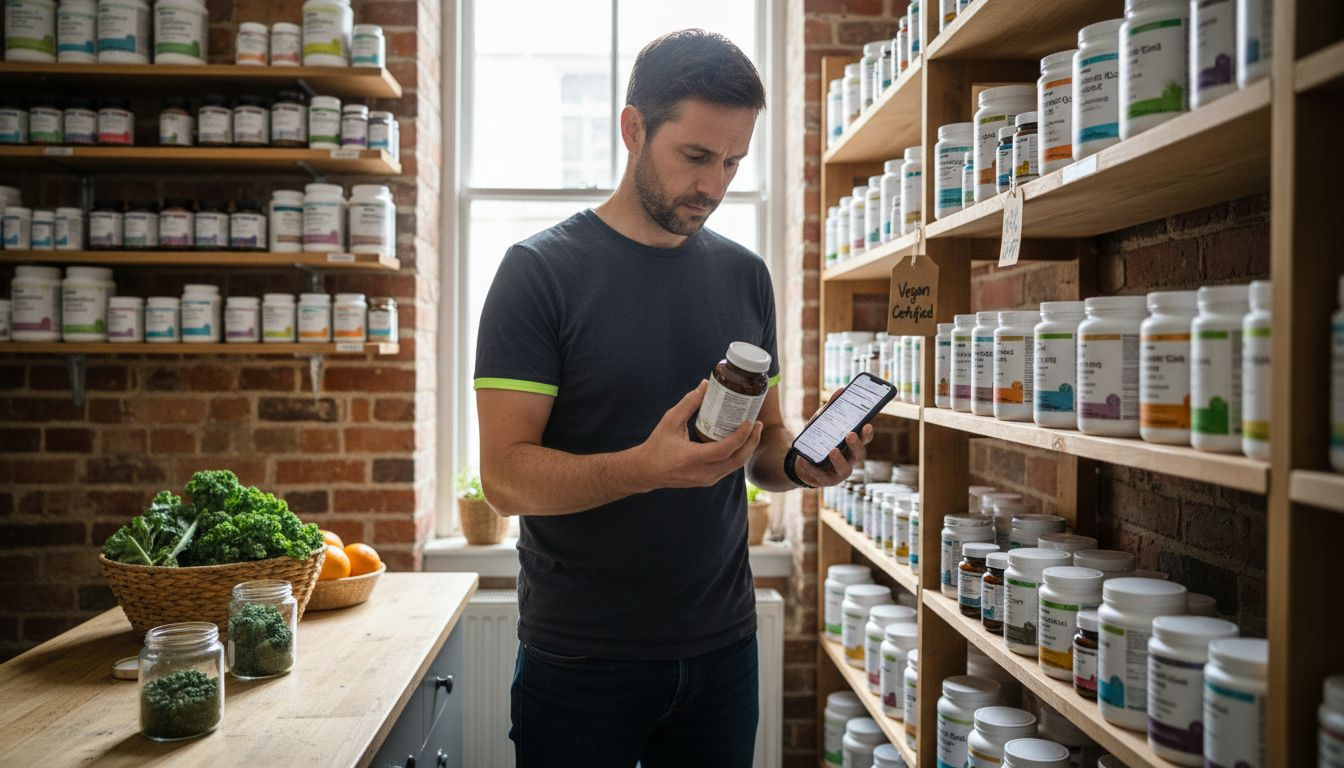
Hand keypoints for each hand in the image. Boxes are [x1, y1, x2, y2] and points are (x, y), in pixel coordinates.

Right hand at [630, 380, 763, 490]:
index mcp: (692, 458)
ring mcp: (706, 479)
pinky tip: (741, 442)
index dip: (741, 436)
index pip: (725, 449)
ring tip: (753, 431)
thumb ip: (689, 403)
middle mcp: (702, 473)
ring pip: (735, 466)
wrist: (646, 471)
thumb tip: (705, 385)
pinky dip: (737, 455)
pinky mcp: (707, 481)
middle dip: (752, 442)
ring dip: (747, 449)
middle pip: (737, 460)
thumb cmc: (657, 445)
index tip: (750, 421)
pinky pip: (728, 469)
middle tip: (758, 424)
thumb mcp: (670, 421)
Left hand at [792, 389, 874, 487]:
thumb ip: (831, 408)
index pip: (864, 439)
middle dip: (856, 445)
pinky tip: (807, 463)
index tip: (867, 425)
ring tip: (833, 450)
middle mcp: (850, 459)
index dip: (867, 433)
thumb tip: (842, 390)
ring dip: (839, 460)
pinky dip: (814, 470)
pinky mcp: (826, 481)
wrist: (800, 460)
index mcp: (852, 444)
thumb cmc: (818, 439)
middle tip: (850, 434)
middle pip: (859, 455)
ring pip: (845, 470)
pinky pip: (822, 477)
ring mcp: (839, 472)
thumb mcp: (822, 421)